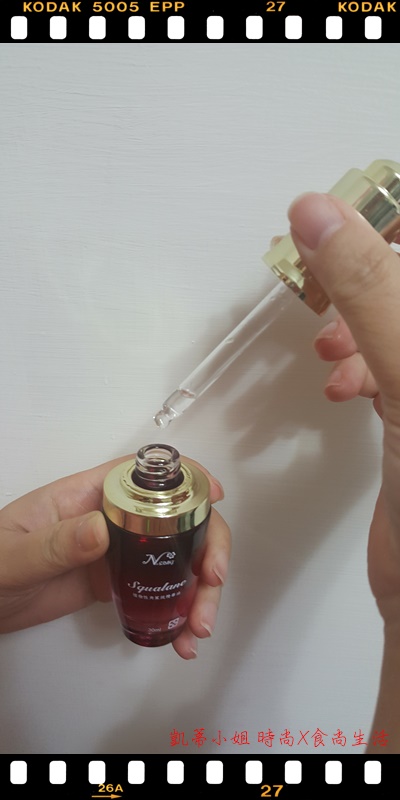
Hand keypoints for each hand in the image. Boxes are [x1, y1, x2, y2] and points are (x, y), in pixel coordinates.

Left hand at [0, 455, 229, 659]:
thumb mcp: (14, 554)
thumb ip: (55, 544)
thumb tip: (101, 530)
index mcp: (88, 496)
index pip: (144, 477)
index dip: (185, 480)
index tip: (216, 499)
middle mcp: (110, 519)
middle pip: (176, 521)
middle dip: (206, 549)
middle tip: (212, 586)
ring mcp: (115, 552)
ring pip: (174, 559)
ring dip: (197, 590)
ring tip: (197, 630)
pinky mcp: (114, 584)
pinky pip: (156, 592)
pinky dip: (176, 614)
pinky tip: (181, 640)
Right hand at [288, 192, 399, 750]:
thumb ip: (373, 292)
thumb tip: (317, 211)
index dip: (394, 229)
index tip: (348, 227)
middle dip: (374, 276)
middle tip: (329, 287)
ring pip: (397, 319)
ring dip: (361, 321)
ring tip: (330, 352)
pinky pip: (390, 361)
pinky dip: (361, 361)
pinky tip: (338, 384)